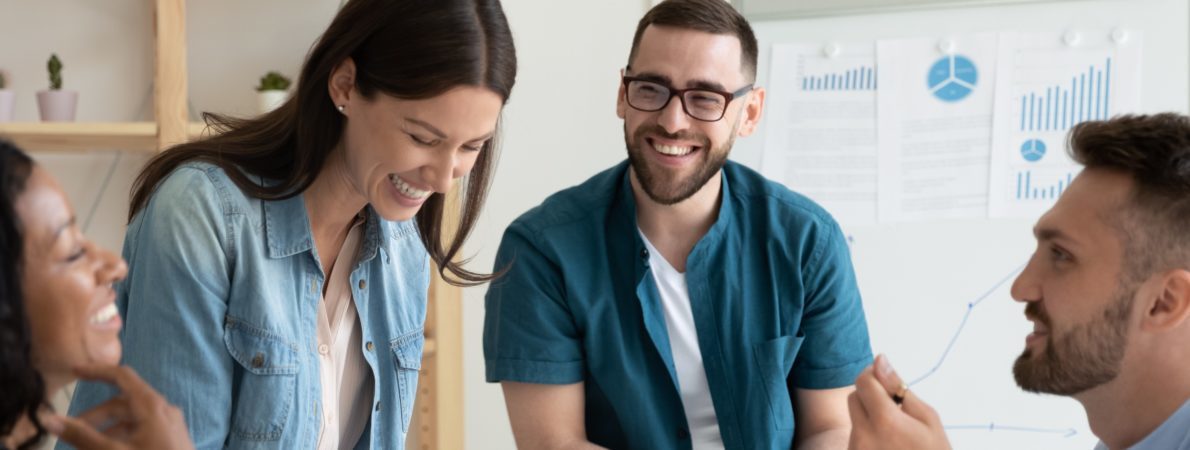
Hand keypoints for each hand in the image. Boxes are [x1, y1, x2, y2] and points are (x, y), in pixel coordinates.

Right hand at [45, 365, 193, 449]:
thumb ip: (82, 436)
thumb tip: (50, 419)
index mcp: (152, 405)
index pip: (122, 376)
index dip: (97, 371)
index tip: (74, 371)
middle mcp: (164, 409)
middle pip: (123, 402)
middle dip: (95, 415)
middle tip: (72, 432)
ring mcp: (170, 424)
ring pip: (132, 419)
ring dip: (107, 428)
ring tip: (87, 445)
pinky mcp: (172, 439)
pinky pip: (143, 430)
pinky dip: (123, 436)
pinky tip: (110, 449)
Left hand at [847, 355, 949, 449]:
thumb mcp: (928, 418)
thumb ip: (899, 388)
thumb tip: (880, 360)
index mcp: (885, 422)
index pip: (863, 381)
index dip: (874, 374)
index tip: (887, 379)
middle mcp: (863, 437)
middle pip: (854, 397)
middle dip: (871, 395)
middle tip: (896, 408)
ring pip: (855, 418)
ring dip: (870, 416)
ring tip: (896, 433)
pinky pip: (856, 436)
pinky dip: (869, 433)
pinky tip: (888, 443)